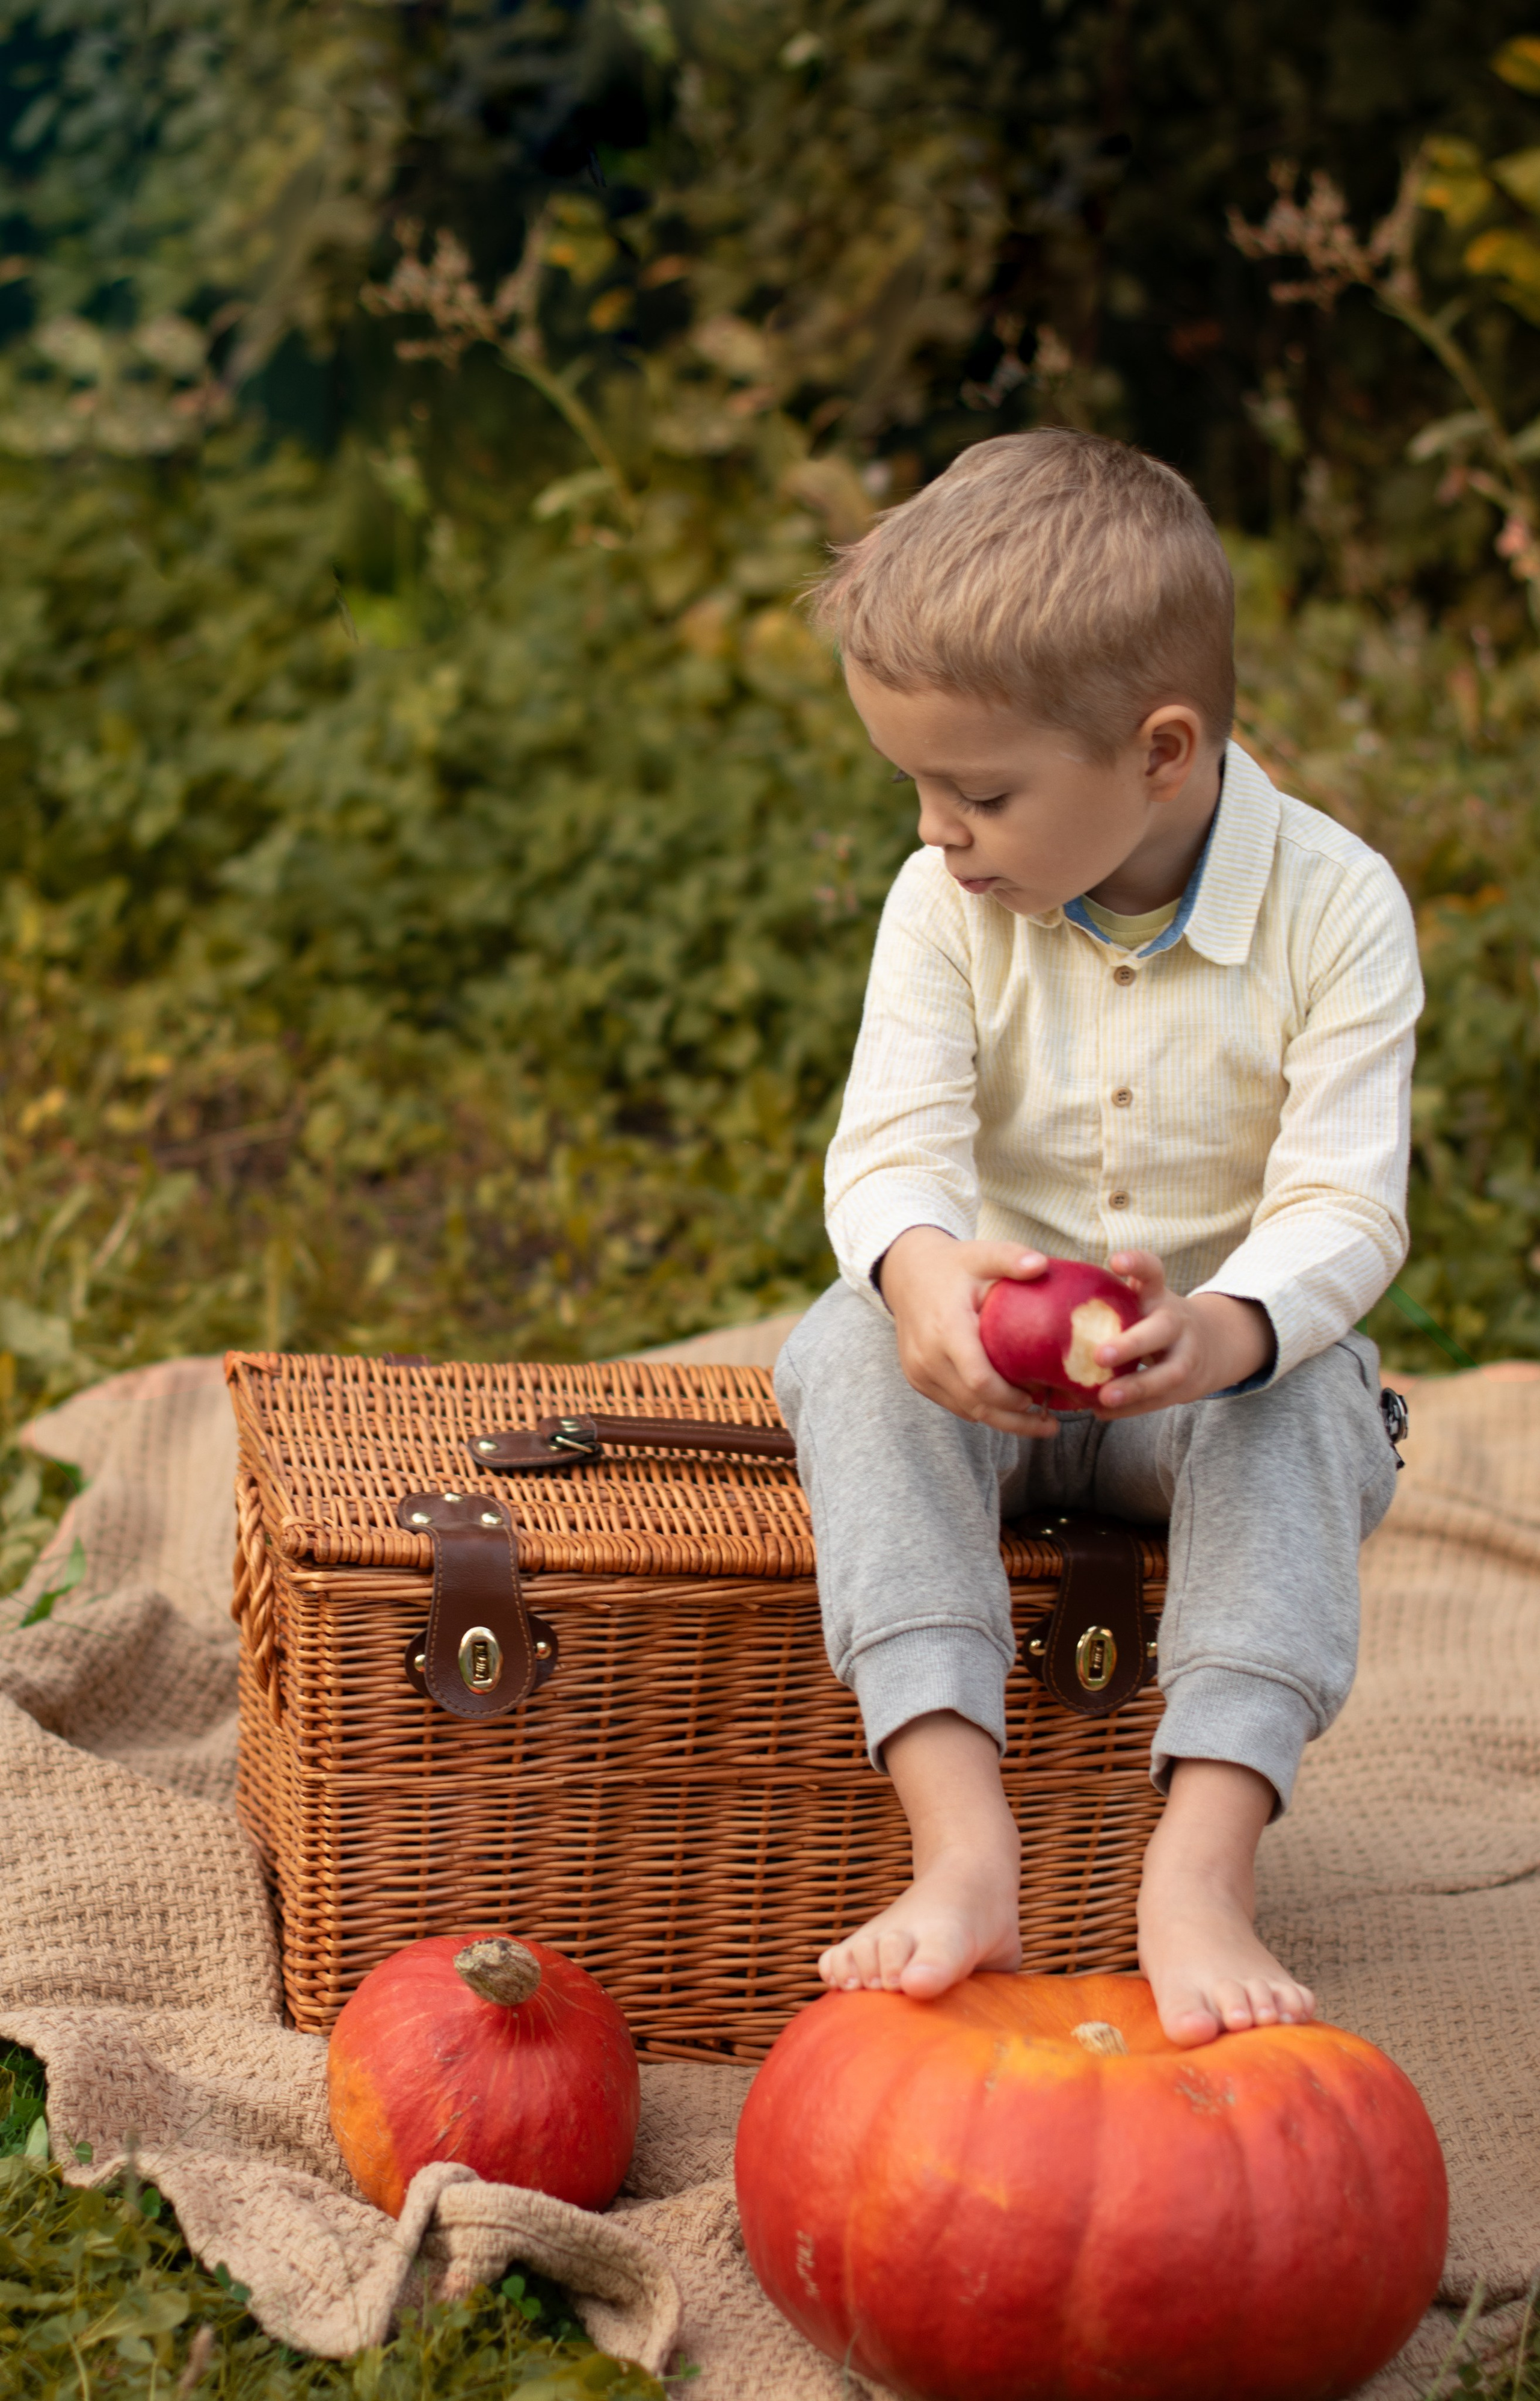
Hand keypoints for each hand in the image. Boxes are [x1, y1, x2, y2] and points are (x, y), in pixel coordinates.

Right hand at [876, 1227, 1060, 1436]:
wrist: (906, 1273)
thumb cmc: (952, 1266)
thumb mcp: (981, 1254)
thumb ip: (1010, 1257)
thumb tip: (1042, 1264)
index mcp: (946, 1328)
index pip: (979, 1380)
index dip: (1010, 1397)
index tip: (1038, 1399)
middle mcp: (927, 1356)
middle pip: (975, 1405)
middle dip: (1014, 1421)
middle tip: (1050, 1426)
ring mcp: (919, 1371)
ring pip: (965, 1410)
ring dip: (1000, 1420)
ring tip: (1036, 1420)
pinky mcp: (917, 1379)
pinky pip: (954, 1404)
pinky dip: (981, 1409)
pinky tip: (1007, 1407)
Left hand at [1092, 1251, 1274, 1417]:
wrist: (1212, 1345)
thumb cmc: (1151, 1321)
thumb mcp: (1140, 1302)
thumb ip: (1105, 1302)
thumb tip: (1040, 1313)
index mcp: (1157, 1296)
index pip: (1153, 1271)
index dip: (1137, 1263)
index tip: (1116, 1261)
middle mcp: (1175, 1322)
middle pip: (1161, 1329)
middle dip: (1132, 1343)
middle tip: (1100, 1355)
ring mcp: (1186, 1355)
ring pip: (1167, 1373)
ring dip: (1135, 1387)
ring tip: (1105, 1398)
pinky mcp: (1187, 1386)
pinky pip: (1160, 1400)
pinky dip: (1131, 1409)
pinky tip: (1101, 1411)